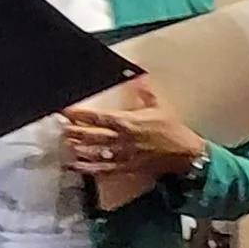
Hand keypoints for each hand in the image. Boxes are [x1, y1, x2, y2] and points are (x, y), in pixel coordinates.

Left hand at [59, 83, 206, 182]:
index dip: (78, 114)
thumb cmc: (174, 131)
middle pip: (90, 135)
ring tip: (67, 143)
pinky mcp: (126, 167)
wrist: (187, 154)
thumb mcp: (160, 107)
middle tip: (62, 127)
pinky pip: (103, 169)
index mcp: (127, 122)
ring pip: (93, 152)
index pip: (97, 117)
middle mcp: (121, 139)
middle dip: (73, 131)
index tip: (66, 111)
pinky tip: (77, 165)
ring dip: (77, 148)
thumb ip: (145, 92)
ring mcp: (122, 155)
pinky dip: (88, 168)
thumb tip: (138, 78)